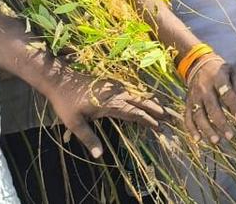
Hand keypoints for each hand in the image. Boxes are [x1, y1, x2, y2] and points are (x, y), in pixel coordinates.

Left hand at [44, 70, 164, 158]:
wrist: (61, 80)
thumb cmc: (66, 103)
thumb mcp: (74, 123)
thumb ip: (88, 138)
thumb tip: (99, 155)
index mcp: (111, 104)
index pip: (135, 113)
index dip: (148, 120)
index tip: (160, 128)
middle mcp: (118, 94)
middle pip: (143, 103)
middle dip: (159, 111)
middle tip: (173, 119)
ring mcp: (118, 87)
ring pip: (141, 96)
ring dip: (155, 104)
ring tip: (168, 111)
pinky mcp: (115, 84)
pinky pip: (135, 91)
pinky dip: (146, 98)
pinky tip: (151, 101)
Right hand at [184, 56, 235, 143]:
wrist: (199, 65)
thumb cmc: (222, 72)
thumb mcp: (234, 71)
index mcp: (218, 77)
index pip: (226, 93)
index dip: (233, 106)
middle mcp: (204, 88)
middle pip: (212, 107)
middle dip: (221, 123)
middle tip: (230, 136)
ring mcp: (194, 96)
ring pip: (199, 115)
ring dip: (207, 129)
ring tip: (217, 141)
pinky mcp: (188, 103)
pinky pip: (188, 117)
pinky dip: (191, 129)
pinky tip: (198, 139)